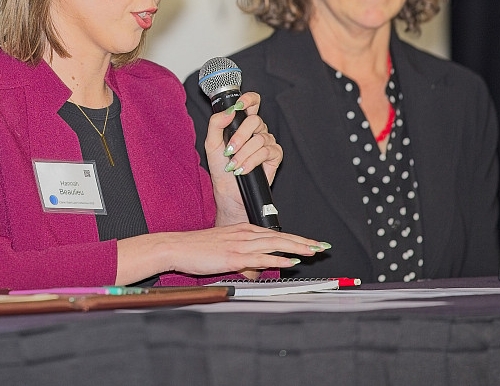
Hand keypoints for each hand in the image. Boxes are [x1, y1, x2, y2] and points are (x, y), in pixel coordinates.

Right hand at [116, 224, 327, 283]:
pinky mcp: (233, 255)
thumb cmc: (196, 248)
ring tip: (314, 251)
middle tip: (322, 246)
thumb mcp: (223, 250)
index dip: (295, 238)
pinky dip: (278, 258)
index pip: (274, 234)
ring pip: (275, 244)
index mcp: (242, 230)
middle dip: (303, 241)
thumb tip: (256, 269)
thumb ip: (241, 258)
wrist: (176, 247)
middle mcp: (244, 234)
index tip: (312, 242)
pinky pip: (261, 257)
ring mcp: (239, 244)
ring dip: (297, 248)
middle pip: (280, 237)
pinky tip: (291, 261)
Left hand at [202, 91, 282, 224]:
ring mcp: (267, 142)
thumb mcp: (211, 143)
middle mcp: (257, 130)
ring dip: (243, 153)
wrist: (228, 191)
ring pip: (259, 138)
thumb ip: (216, 123)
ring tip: (234, 164)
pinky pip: (266, 152)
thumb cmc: (220, 167)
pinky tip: (243, 169)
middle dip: (240, 136)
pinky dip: (252, 161)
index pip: (252, 103)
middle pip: (255, 120)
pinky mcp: (275, 155)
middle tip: (229, 149)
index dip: (249, 99)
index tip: (240, 104)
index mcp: (242, 123)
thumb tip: (229, 111)